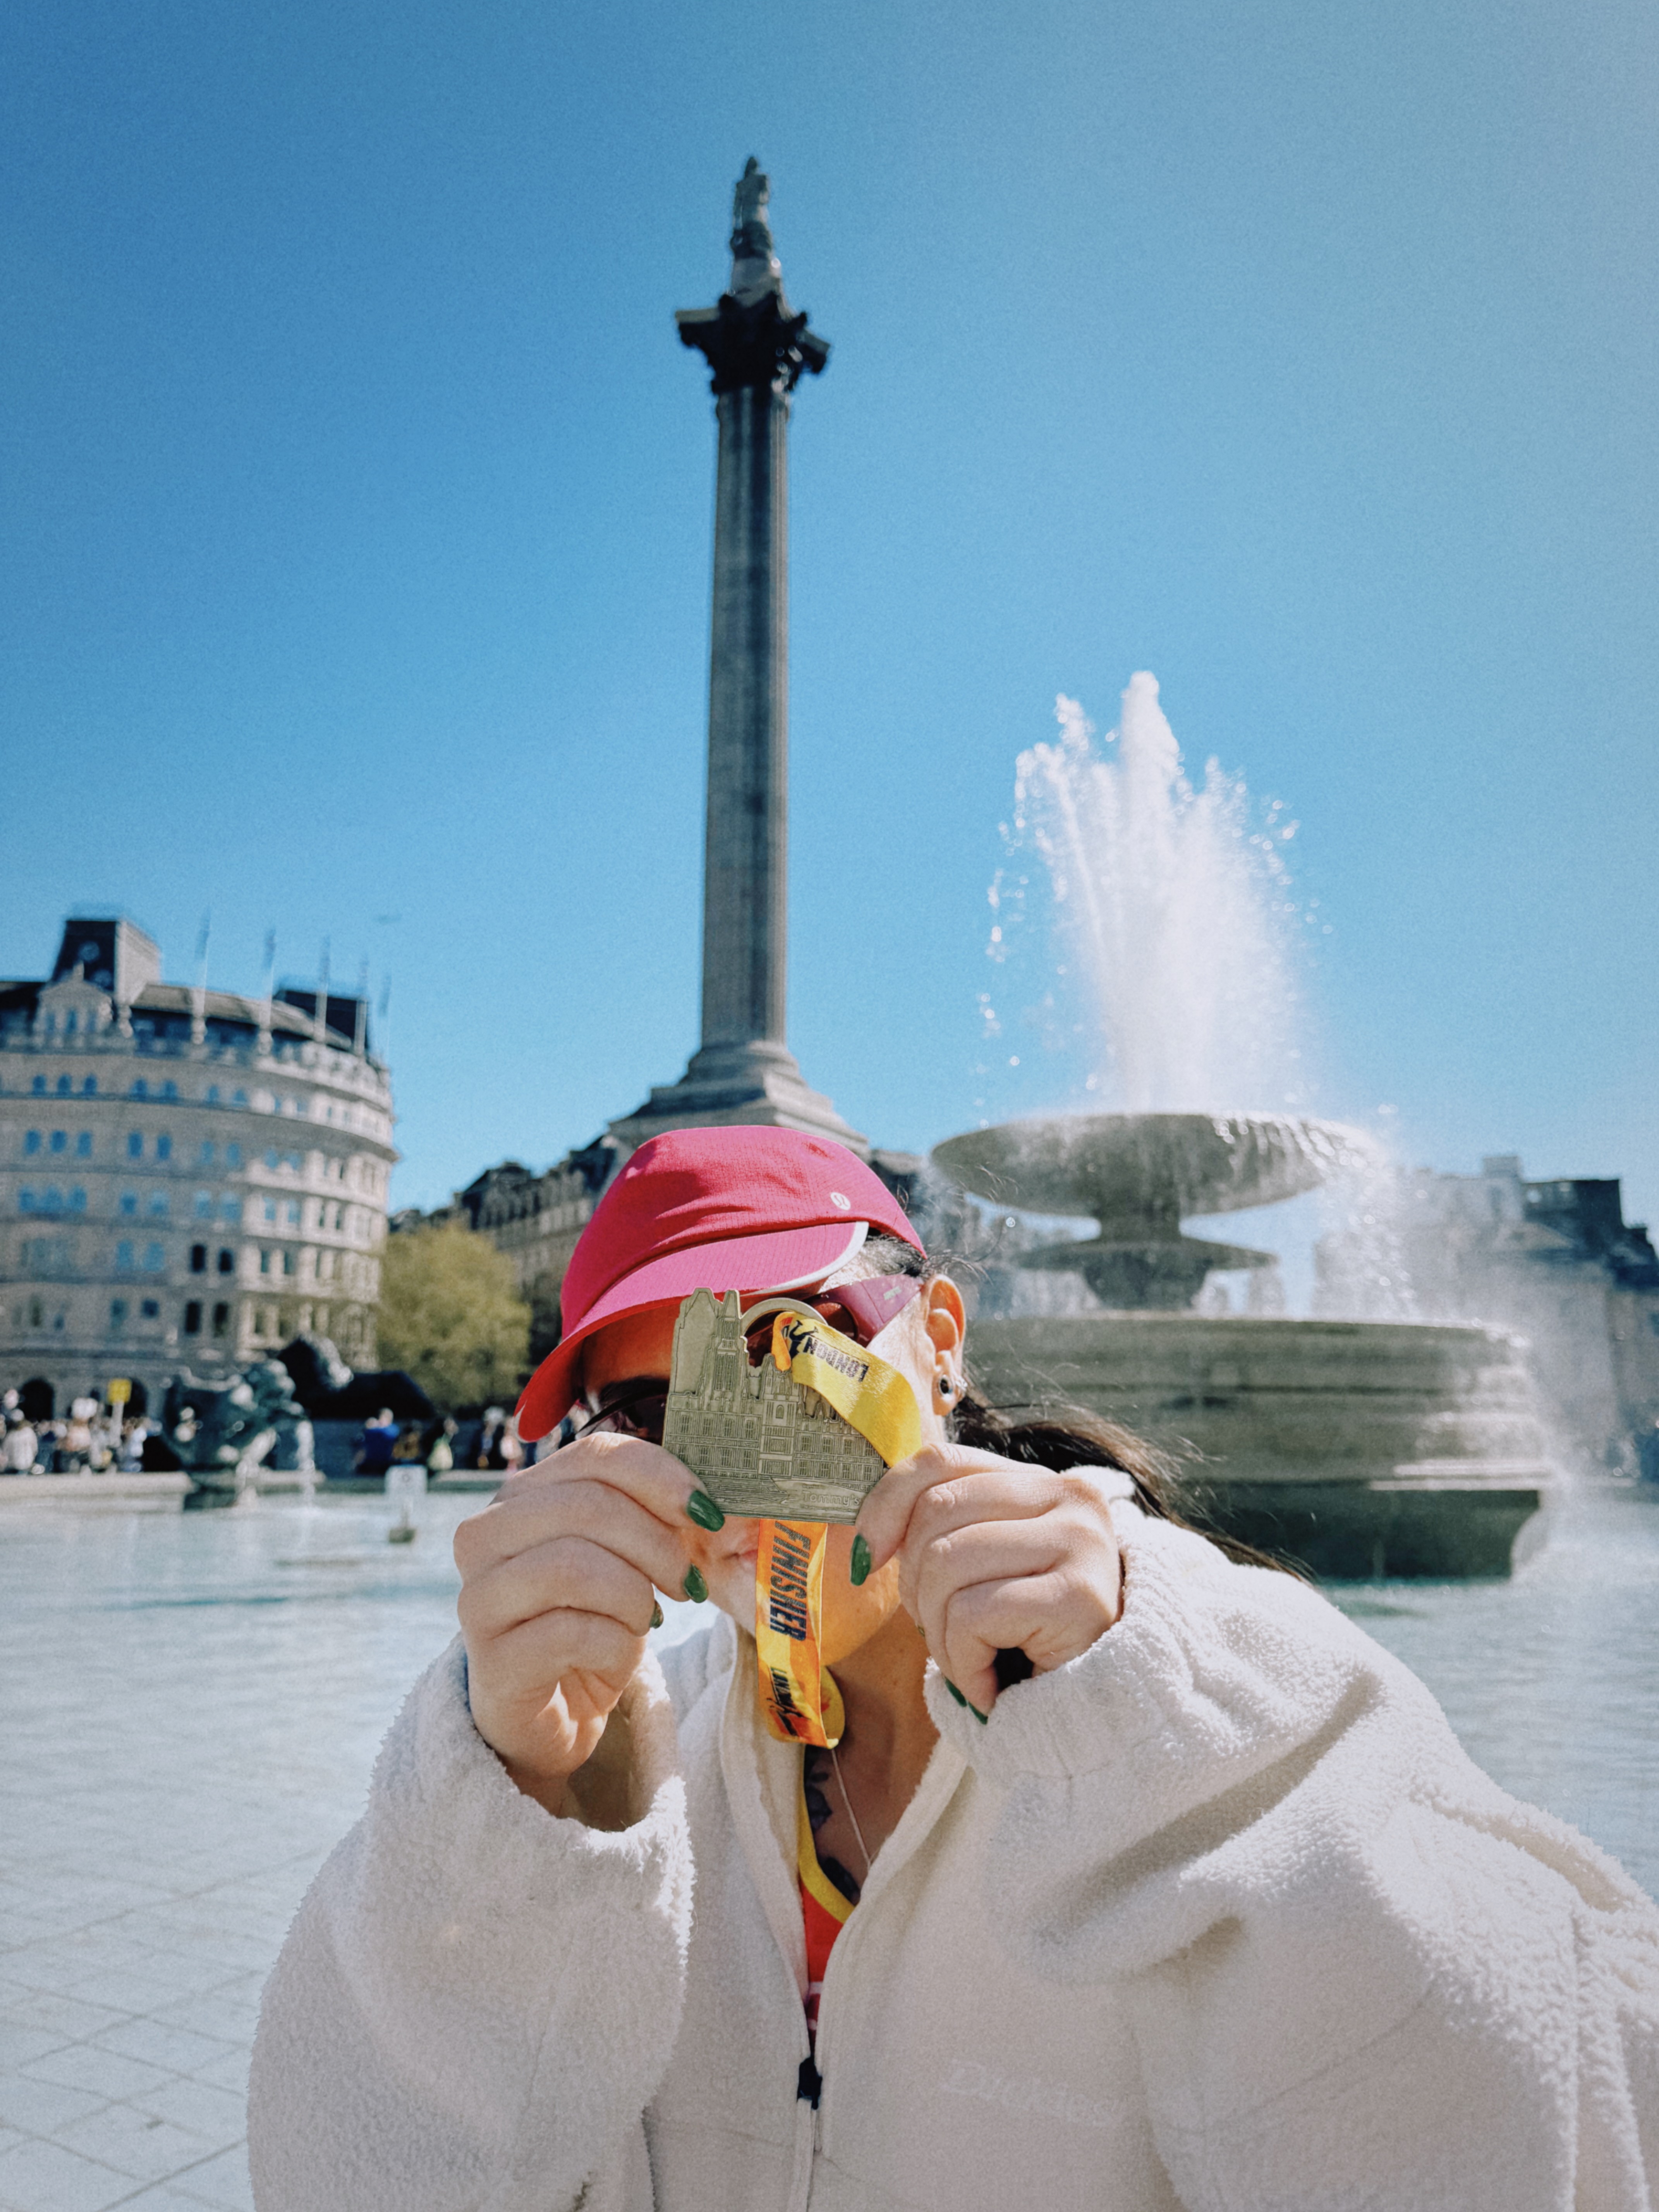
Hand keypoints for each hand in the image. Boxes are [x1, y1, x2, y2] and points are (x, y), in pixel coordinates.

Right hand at [453, 1436, 696, 1810]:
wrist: (553, 1717)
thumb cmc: (593, 1626)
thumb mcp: (626, 1561)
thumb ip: (657, 1519)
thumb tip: (716, 1510)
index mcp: (518, 1497)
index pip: (594, 1455)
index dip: (660, 1476)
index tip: (706, 1512)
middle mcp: (483, 1537)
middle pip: (586, 1505)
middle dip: (656, 1544)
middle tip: (686, 1582)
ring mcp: (479, 1599)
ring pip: (574, 1566)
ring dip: (634, 1597)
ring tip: (647, 1620)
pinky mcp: (491, 1661)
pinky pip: (572, 1634)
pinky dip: (617, 1647)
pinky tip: (616, 1659)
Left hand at [855, 1446, 1122, 1715]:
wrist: (1099, 1712)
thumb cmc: (1026, 1641)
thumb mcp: (984, 1571)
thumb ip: (943, 1533)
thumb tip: (862, 1538)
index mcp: (1041, 1483)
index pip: (942, 1462)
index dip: (886, 1503)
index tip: (866, 1557)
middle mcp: (1071, 1496)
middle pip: (937, 1514)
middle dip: (916, 1586)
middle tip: (946, 1633)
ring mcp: (1081, 1543)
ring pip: (947, 1564)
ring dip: (940, 1634)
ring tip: (973, 1663)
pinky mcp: (1079, 1597)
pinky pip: (973, 1615)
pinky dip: (963, 1664)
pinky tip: (991, 1686)